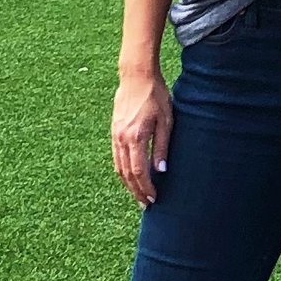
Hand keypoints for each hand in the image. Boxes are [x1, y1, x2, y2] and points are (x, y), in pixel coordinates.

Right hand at [112, 69, 173, 205]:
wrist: (136, 76)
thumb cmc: (156, 95)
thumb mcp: (166, 120)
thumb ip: (162, 146)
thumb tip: (160, 171)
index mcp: (136, 137)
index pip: (138, 172)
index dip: (145, 188)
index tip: (153, 198)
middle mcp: (121, 139)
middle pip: (126, 174)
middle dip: (136, 191)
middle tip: (146, 204)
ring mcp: (115, 135)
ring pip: (118, 167)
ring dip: (128, 184)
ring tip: (138, 194)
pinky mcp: (113, 131)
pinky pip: (115, 157)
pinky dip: (122, 170)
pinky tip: (130, 176)